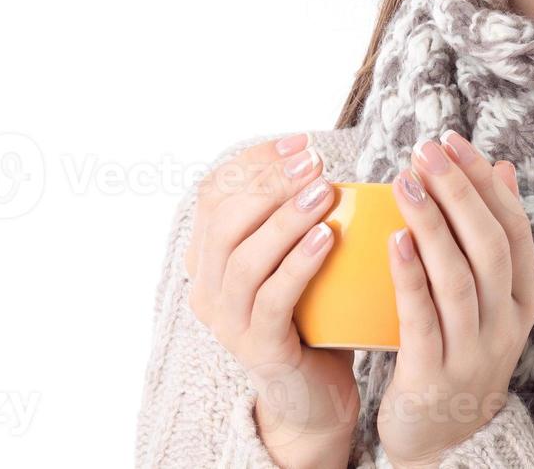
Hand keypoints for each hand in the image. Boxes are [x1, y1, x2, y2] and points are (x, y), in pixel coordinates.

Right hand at [184, 133, 358, 467]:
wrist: (315, 391)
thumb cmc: (314, 313)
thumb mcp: (298, 257)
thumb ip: (297, 214)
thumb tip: (320, 155)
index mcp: (209, 257)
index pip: (216, 194)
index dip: (255, 163)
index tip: (300, 141)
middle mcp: (208, 288)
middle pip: (226, 220)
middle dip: (271, 183)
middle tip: (315, 161)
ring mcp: (227, 322)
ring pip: (244, 259)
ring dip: (284, 218)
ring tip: (324, 191)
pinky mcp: (256, 348)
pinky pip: (271, 300)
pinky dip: (298, 264)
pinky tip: (325, 237)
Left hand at [377, 129, 533, 468]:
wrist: (439, 437)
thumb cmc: (456, 349)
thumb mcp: (487, 298)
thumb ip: (494, 238)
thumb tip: (503, 167)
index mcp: (523, 299)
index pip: (514, 228)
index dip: (486, 182)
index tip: (454, 141)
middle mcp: (506, 324)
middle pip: (490, 246)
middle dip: (460, 192)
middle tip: (426, 149)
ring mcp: (473, 352)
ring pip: (459, 278)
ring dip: (433, 224)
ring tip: (405, 182)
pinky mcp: (434, 375)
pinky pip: (423, 318)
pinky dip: (410, 276)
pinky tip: (394, 239)